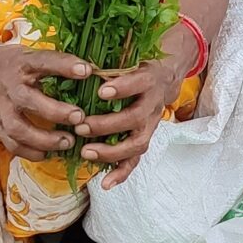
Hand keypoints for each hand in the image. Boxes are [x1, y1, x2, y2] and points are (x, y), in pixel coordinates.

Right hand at [0, 42, 93, 158]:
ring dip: (45, 139)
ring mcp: (1, 108)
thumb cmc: (18, 64)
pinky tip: (48, 154)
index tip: (87, 71)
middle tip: (80, 117)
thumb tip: (95, 72)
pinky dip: (30, 152)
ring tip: (68, 142)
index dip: (65, 65)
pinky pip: (11, 144)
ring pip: (19, 128)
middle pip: (29, 100)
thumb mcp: (35, 56)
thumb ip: (59, 64)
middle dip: (56, 111)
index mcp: (23, 64)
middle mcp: (10, 86)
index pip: (43, 61)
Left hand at [74, 52, 191, 187]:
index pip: (138, 83)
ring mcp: (150, 124)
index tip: (101, 91)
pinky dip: (120, 174)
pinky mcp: (145, 139)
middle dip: (107, 125)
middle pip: (135, 118)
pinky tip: (105, 184)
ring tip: (86, 152)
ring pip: (137, 143)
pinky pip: (135, 161)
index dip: (123, 88)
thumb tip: (77, 65)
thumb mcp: (128, 58)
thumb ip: (109, 65)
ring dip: (111, 151)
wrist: (165, 77)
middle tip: (81, 127)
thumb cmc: (137, 66)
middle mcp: (152, 104)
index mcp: (148, 80)